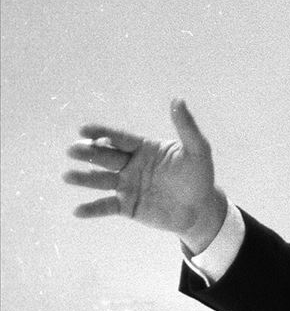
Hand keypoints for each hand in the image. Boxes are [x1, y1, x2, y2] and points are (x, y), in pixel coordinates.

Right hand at [63, 99, 226, 253]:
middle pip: (105, 157)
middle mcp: (131, 165)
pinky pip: (106, 206)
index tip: (84, 129)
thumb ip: (186, 126)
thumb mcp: (197, 150)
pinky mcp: (127, 206)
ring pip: (101, 180)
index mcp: (143, 148)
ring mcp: (127, 186)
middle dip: (88, 153)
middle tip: (72, 150)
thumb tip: (178, 99)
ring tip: (67, 176)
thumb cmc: (199, 175)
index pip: (119, 138)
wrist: (200, 208)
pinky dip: (92, 209)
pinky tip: (77, 211)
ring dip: (84, 178)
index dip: (102, 133)